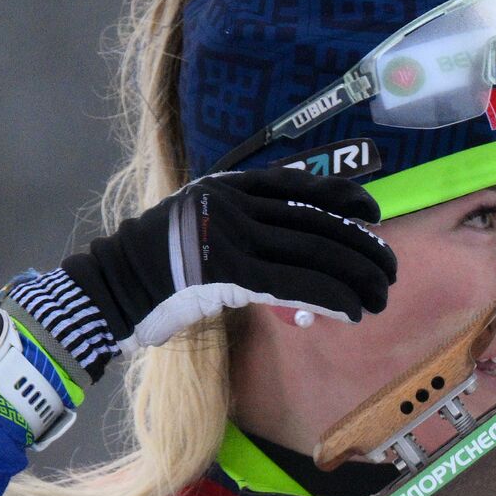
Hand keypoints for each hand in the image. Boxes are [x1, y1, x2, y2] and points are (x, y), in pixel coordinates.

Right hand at [9, 168, 395, 377]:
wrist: (106, 291)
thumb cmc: (155, 271)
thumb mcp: (201, 227)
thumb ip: (247, 231)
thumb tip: (301, 259)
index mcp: (229, 186)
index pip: (300, 185)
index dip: (345, 197)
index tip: (375, 215)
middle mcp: (235, 202)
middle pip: (316, 222)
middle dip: (361, 248)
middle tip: (389, 271)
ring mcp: (231, 233)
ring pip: (313, 252)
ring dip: (355, 278)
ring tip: (380, 298)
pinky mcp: (228, 270)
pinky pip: (294, 283)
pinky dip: (331, 297)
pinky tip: (354, 311)